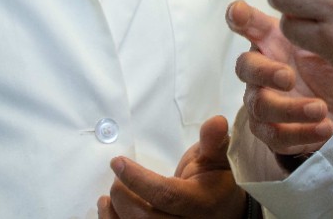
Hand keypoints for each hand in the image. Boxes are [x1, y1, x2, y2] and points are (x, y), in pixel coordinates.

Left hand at [97, 115, 246, 218]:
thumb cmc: (215, 180)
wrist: (225, 209)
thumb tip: (216, 122)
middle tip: (116, 178)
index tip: (118, 162)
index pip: (166, 195)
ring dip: (115, 214)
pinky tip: (109, 210)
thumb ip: (213, 140)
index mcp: (201, 202)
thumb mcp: (217, 157)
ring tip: (107, 197)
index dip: (138, 180)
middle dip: (124, 198)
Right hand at [227, 0, 332, 157]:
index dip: (238, 19)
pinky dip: (303, 134)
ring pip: (262, 109)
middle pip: (246, 70)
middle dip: (266, 74)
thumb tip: (285, 3)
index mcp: (267, 44)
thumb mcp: (315, 39)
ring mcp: (261, 104)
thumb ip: (298, 21)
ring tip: (320, 108)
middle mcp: (257, 74)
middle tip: (290, 76)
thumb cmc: (318, 63)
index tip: (238, 11)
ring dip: (292, 110)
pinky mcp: (273, 132)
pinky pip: (278, 138)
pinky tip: (325, 127)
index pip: (246, 27)